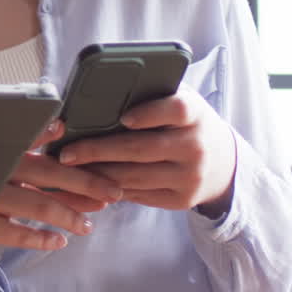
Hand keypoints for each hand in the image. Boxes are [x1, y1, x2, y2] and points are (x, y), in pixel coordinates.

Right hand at [0, 120, 122, 269]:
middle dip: (83, 183)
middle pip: (46, 174)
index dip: (48, 133)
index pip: (26, 135)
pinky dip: (40, 239)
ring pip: (38, 207)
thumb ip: (7, 139)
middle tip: (113, 192)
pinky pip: (18, 235)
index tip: (70, 131)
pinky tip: (58, 242)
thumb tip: (55, 126)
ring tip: (89, 224)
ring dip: (68, 215)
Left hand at [56, 85, 236, 217]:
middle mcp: (196, 146)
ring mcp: (190, 177)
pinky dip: (111, 189)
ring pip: (135, 176)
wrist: (223, 163)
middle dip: (99, 150)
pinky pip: (139, 195)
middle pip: (142, 149)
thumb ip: (151, 95)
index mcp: (196, 114)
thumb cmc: (186, 123)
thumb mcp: (180, 102)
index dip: (149, 113)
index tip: (123, 118)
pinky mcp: (181, 200)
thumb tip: (98, 91)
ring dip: (98, 173)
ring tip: (70, 168)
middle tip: (67, 152)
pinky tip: (89, 182)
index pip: (176, 110)